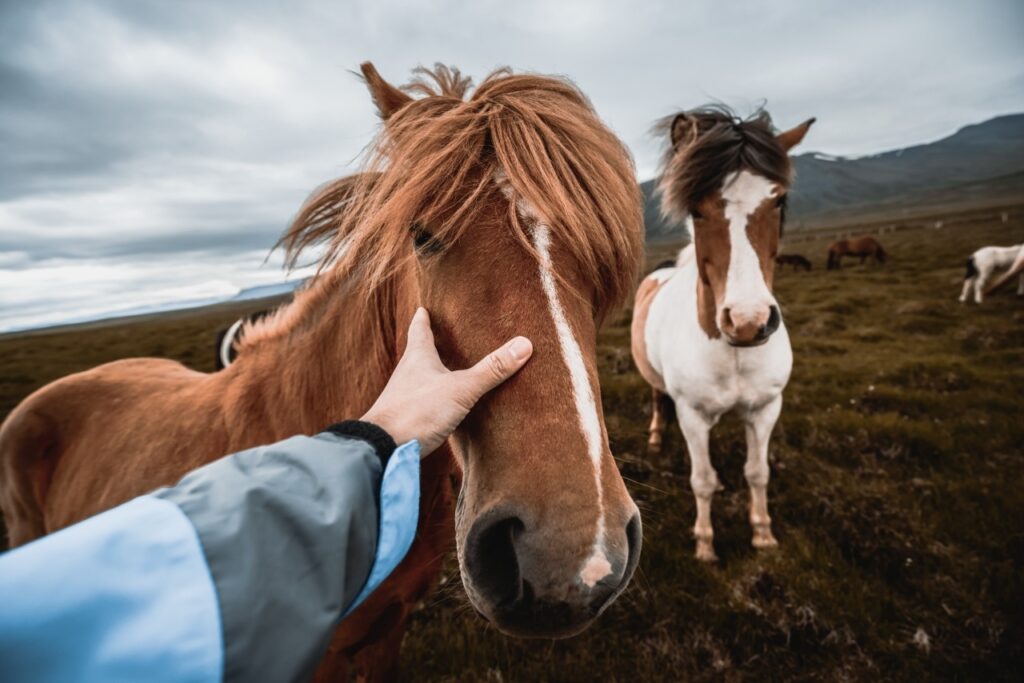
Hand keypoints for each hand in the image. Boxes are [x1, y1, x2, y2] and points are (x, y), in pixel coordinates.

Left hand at [361, 307, 532, 456]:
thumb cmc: (417, 411)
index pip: (419, 330)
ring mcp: (403, 397)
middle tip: (438, 333)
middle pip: (417, 353)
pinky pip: (421, 402)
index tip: (423, 307)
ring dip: (430, 372)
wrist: (383, 448)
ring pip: (418, 378)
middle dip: (428, 344)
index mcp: (417, 357)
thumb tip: (524, 344)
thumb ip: (491, 370)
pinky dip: (431, 398)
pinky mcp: (404, 419)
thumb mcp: (461, 389)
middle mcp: (407, 374)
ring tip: (444, 368)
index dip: (423, 318)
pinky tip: (440, 405)